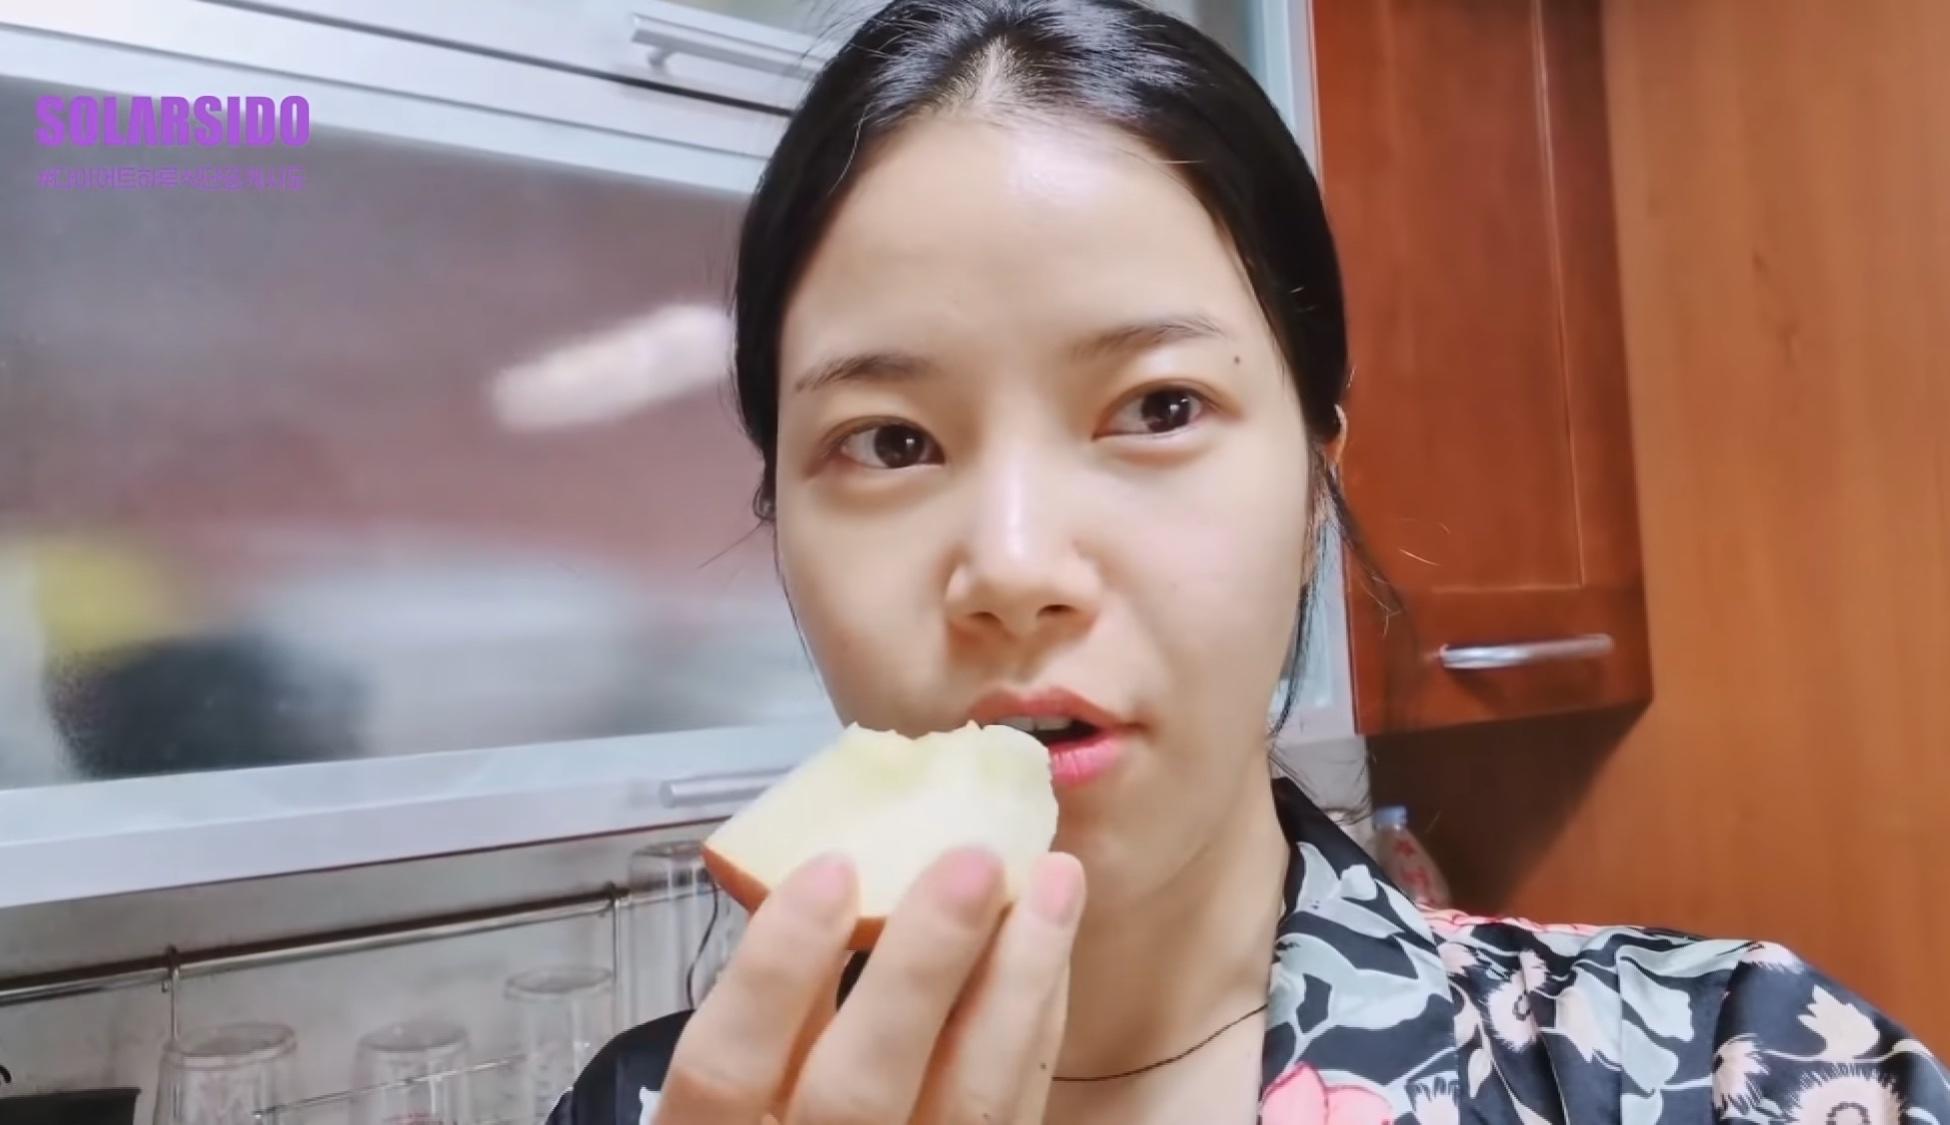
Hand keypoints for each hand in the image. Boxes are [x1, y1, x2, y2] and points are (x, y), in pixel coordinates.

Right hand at [655, 846, 1085, 1123]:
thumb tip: (834, 874)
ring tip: (1056, 880)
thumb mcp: (753, 1074)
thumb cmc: (787, 1107)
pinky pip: (1016, 1109)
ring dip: (1018, 984)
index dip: (772, 971)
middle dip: (919, 969)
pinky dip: (1037, 1023)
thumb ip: (783, 1001)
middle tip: (975, 860)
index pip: (725, 1069)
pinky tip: (1051, 948)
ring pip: (969, 1107)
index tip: (830, 867)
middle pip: (858, 1093)